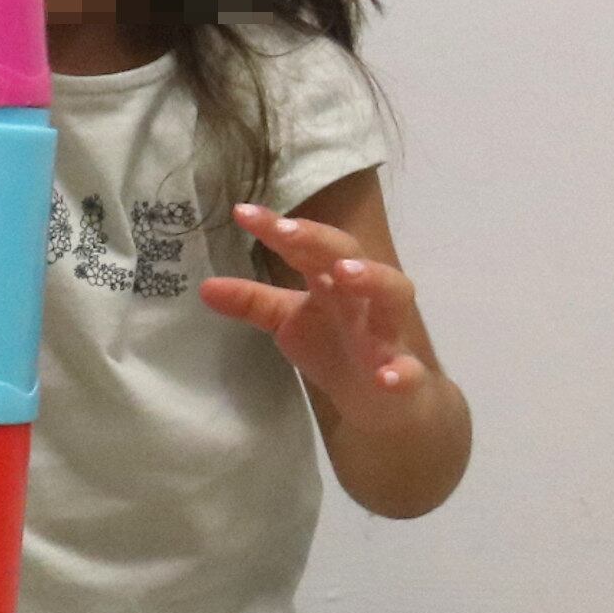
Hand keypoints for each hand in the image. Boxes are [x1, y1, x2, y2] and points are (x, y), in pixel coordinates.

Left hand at [201, 204, 440, 420]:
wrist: (385, 399)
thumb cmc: (335, 348)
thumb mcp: (288, 323)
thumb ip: (252, 303)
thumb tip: (204, 287)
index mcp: (332, 283)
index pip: (305, 247)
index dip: (276, 229)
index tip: (241, 213)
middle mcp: (363, 298)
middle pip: (351, 255)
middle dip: (321, 241)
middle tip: (288, 231)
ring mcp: (388, 333)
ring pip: (393, 295)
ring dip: (372, 279)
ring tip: (344, 273)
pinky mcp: (406, 373)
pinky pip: (409, 370)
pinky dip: (401, 372)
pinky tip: (387, 377)